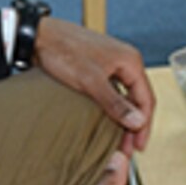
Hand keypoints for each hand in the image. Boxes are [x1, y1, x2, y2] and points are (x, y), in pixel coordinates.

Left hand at [33, 18, 155, 152]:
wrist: (38, 36)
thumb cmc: (63, 51)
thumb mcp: (91, 81)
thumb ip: (115, 103)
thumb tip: (137, 122)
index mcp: (130, 61)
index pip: (147, 99)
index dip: (144, 125)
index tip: (138, 145)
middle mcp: (125, 61)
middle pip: (138, 99)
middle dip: (134, 125)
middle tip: (129, 148)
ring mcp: (112, 65)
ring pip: (125, 97)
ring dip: (123, 118)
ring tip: (118, 140)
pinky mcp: (98, 68)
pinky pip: (112, 92)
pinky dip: (112, 109)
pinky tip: (107, 121)